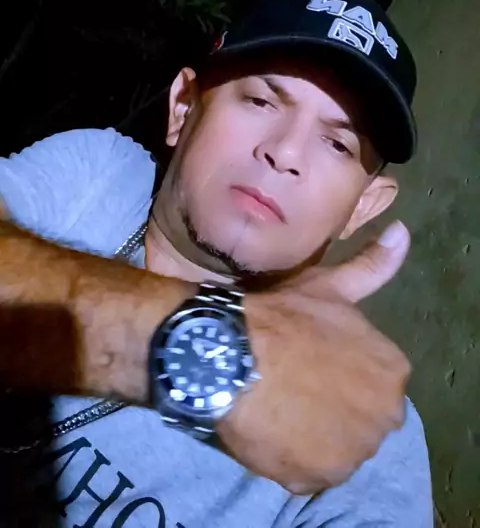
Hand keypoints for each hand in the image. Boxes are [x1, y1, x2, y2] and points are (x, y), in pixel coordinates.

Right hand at [216, 221, 410, 493]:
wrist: (228, 354)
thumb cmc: (282, 316)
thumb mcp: (329, 285)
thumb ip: (372, 266)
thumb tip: (402, 232)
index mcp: (391, 372)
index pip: (373, 379)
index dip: (339, 370)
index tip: (309, 358)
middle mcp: (383, 417)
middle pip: (359, 416)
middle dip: (333, 404)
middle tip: (291, 381)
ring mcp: (350, 453)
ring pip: (334, 446)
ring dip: (312, 433)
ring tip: (277, 404)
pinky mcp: (314, 478)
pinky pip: (307, 470)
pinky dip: (291, 456)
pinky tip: (269, 428)